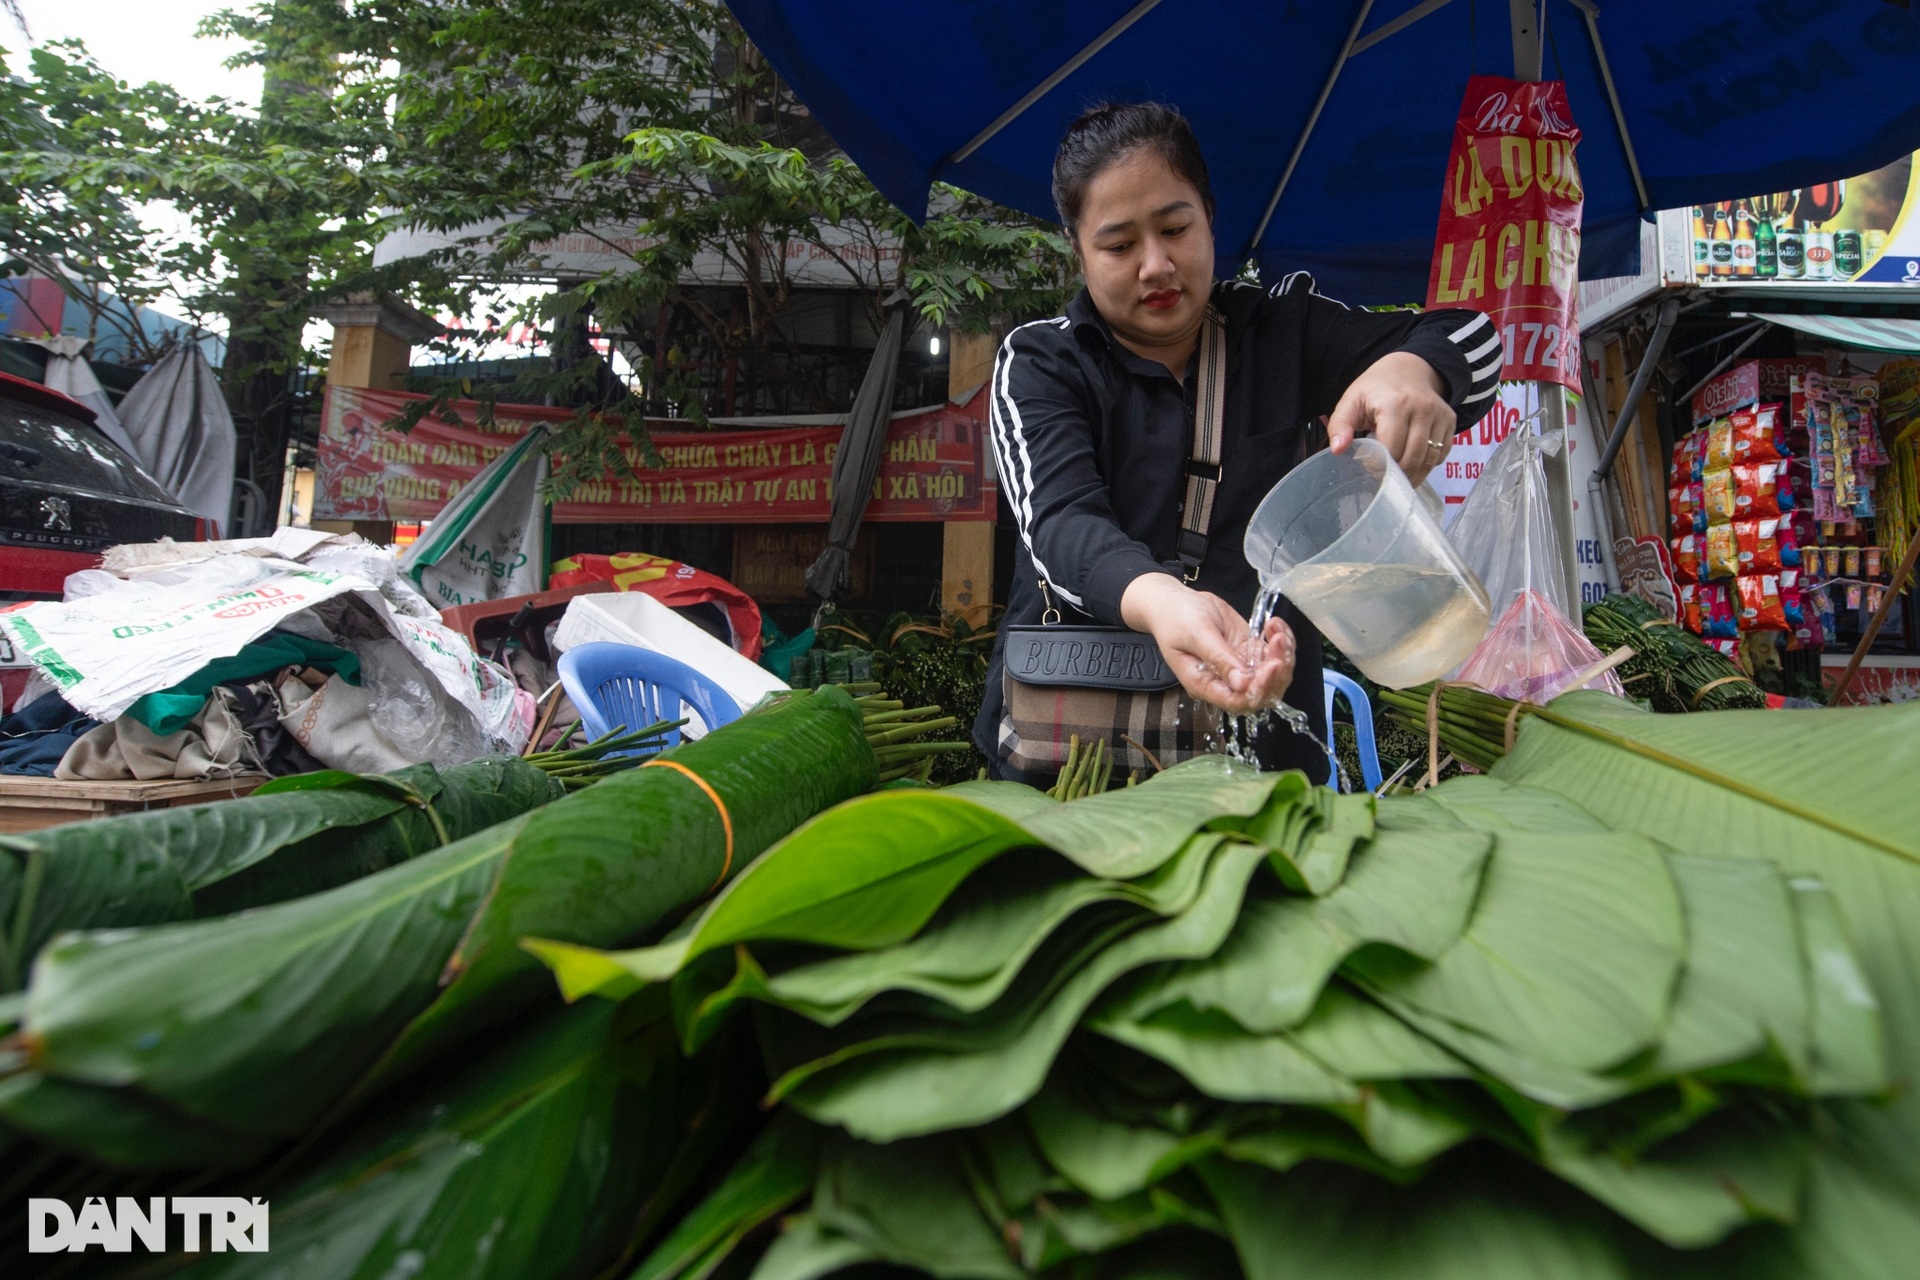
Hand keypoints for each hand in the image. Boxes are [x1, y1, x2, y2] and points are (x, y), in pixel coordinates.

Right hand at [1120, 574, 1295, 713]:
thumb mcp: (1196, 634)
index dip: (1259, 688)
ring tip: (1277, 631)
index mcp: (1205, 684)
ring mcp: (1239, 667)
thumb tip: (1242, 684)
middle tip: (1277, 643)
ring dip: (1282, 655)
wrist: (1174, 601)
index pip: (1238, 701)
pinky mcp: (1247, 651)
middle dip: (1277, 672)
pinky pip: (1272, 655)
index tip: (1271, 665)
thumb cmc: (1175, 617)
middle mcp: (1224, 681)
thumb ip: (1219, 659)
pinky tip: (1274, 625)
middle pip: (1262, 692)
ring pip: (1273, 675)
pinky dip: (1280, 641)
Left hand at [1325, 350, 1456, 486]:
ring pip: (1430, 459)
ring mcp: (1440, 415)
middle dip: (1398, 475)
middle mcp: (1422, 408)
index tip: (1370, 471)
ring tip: (1399, 479)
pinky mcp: (1450, 420)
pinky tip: (1414, 464)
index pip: (1392, 449)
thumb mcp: (1351, 401)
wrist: (1407, 369)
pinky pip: (1442, 453)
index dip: (1381, 465)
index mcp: (1395, 404)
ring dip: (1414, 474)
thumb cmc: (1376, 388)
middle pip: (1413, 457)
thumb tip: (1338, 450)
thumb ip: (1340, 425)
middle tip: (1385, 480)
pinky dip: (1428, 464)